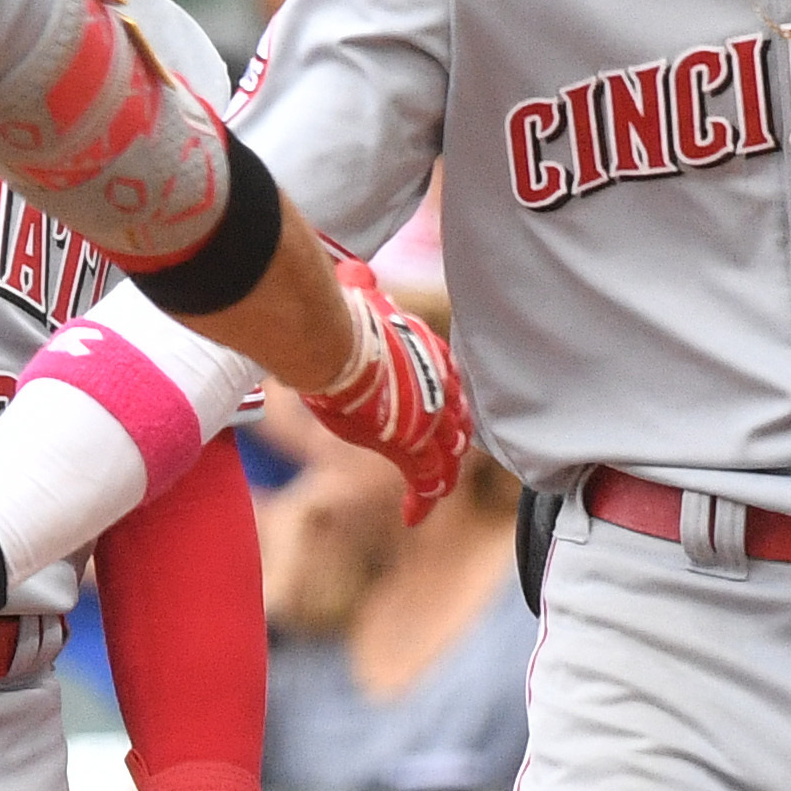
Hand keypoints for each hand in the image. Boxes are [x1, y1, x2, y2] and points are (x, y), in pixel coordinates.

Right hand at [296, 260, 473, 525]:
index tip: (437, 414)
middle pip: (454, 422)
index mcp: (429, 353)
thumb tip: (351, 273)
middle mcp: (438, 387)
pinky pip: (426, 483)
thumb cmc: (340, 316)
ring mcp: (428, 421)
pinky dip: (421, 502)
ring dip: (438, 475)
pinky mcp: (410, 448)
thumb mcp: (358, 298)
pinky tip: (412, 517)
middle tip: (441, 458)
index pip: (448, 384)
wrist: (336, 343)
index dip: (445, 402)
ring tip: (428, 493)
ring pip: (446, 457)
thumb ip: (359, 289)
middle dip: (449, 441)